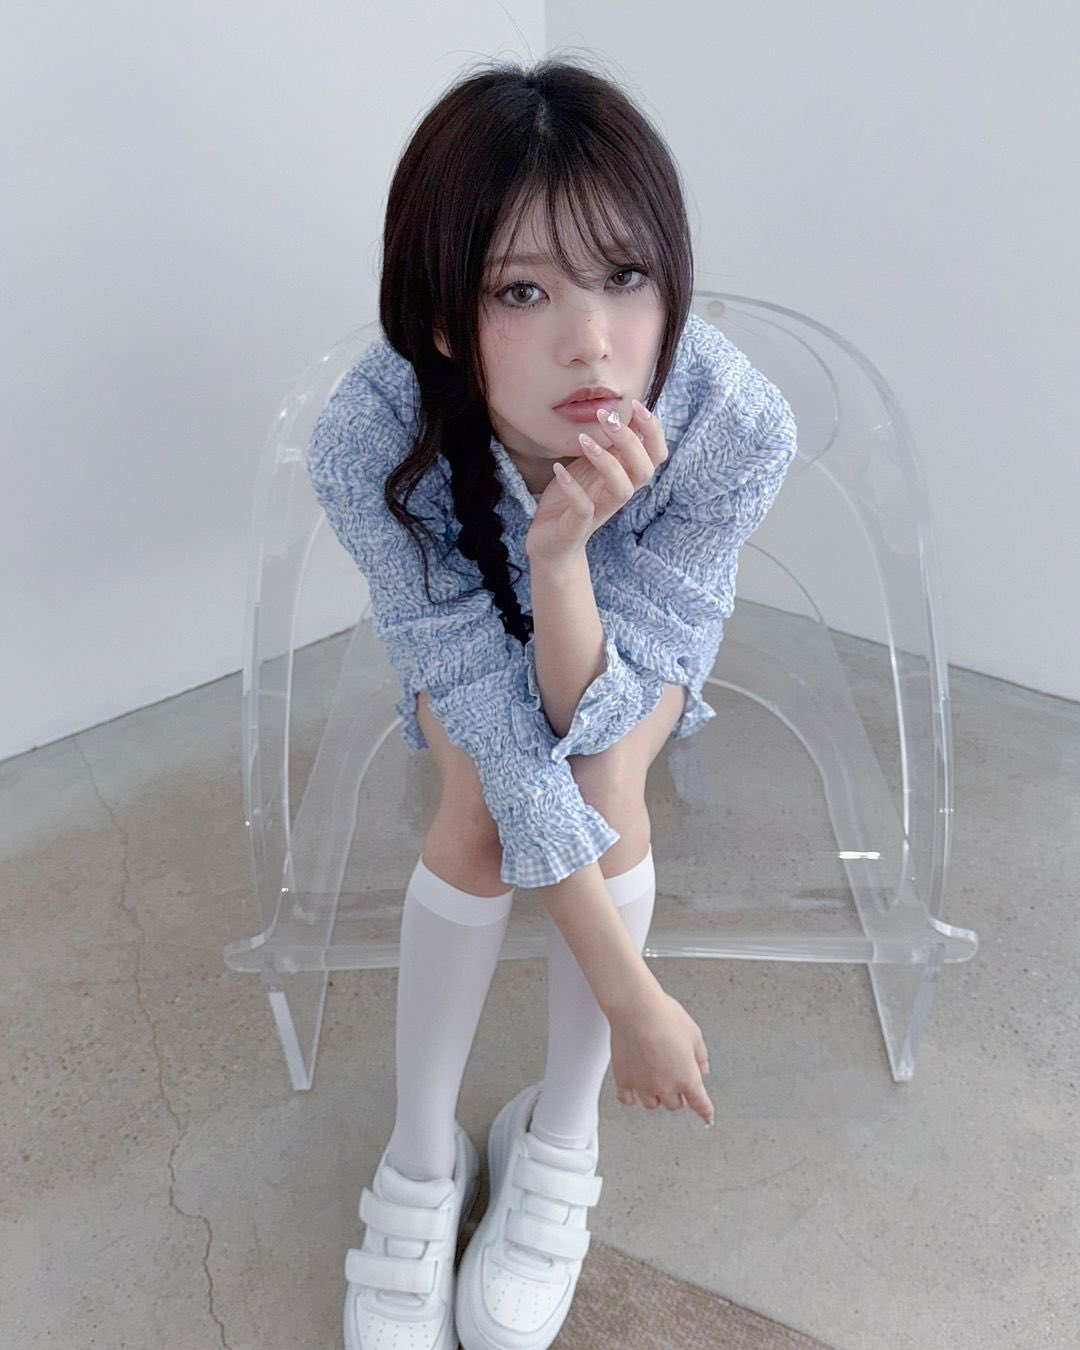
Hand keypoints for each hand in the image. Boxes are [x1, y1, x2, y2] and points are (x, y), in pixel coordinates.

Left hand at [524, 397, 667, 566]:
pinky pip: (584, 509)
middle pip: (645, 470)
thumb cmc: (572, 499)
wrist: (549, 542)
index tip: (636, 404)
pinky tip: (558, 469)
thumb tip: (620, 409)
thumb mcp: (590, 466)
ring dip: (607, 462)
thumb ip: (607, 445)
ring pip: (622, 490)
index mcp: (625, 476)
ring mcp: (600, 511)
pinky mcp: (578, 526)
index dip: (653, 430)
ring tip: (584, 440)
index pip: (655, 454)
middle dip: (631, 441)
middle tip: (606, 418)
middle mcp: (618, 493)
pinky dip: (573, 488)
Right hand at [608, 985, 714, 1126]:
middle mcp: (665, 1086)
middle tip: (677, 1082)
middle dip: (679, 1095)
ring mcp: (643, 1085)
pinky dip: (631, 1097)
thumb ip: (700, 1056)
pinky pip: (627, 1098)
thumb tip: (702, 1068)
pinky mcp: (624, 1079)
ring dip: (656, 1096)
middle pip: (675, 1104)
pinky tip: (633, 1091)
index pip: (700, 1104)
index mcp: (687, 1077)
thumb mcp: (694, 1034)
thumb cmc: (665, 1017)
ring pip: (652, 1104)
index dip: (705, 1111)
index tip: (706, 1115)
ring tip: (655, 1084)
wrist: (636, 1009)